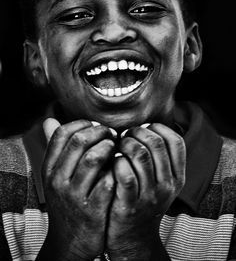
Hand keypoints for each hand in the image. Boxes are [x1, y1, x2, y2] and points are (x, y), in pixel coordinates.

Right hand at [39, 118, 115, 260]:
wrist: (70, 242)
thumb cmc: (66, 202)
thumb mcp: (54, 176)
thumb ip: (55, 148)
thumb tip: (50, 119)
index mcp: (49, 169)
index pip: (62, 133)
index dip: (82, 123)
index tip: (95, 126)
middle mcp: (58, 180)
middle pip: (79, 141)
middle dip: (100, 131)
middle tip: (111, 134)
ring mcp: (75, 196)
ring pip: (94, 158)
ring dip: (110, 148)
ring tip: (116, 148)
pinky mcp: (93, 211)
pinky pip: (108, 181)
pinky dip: (117, 170)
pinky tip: (120, 168)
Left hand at [106, 123, 185, 259]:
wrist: (134, 237)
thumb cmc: (144, 200)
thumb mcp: (161, 182)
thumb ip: (160, 159)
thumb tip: (145, 127)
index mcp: (177, 177)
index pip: (176, 141)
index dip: (158, 128)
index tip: (144, 128)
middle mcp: (167, 185)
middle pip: (156, 143)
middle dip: (137, 132)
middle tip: (126, 135)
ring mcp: (149, 195)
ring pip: (140, 154)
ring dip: (125, 144)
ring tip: (118, 146)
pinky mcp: (129, 204)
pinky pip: (125, 174)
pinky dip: (117, 161)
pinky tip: (114, 161)